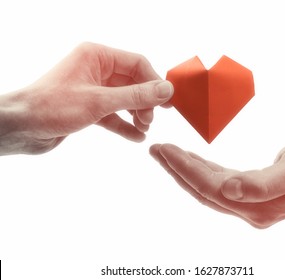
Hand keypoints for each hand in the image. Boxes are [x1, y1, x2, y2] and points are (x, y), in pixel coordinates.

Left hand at [0, 42, 172, 154]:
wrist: (22, 127)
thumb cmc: (53, 106)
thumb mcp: (100, 101)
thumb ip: (135, 95)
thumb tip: (166, 90)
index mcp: (97, 56)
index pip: (137, 64)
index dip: (154, 82)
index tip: (167, 102)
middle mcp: (96, 70)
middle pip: (133, 83)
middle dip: (144, 102)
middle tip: (150, 120)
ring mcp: (93, 90)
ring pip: (124, 99)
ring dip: (136, 114)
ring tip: (144, 129)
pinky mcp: (89, 108)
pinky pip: (113, 114)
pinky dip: (124, 125)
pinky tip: (136, 137)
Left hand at [150, 134, 284, 227]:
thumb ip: (263, 185)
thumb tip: (230, 191)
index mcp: (258, 205)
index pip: (209, 187)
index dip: (184, 168)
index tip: (164, 149)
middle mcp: (250, 208)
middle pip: (202, 189)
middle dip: (176, 169)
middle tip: (156, 150)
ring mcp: (250, 203)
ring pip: (207, 187)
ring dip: (185, 169)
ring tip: (166, 152)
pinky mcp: (253, 193)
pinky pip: (219, 182)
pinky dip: (202, 169)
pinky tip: (192, 159)